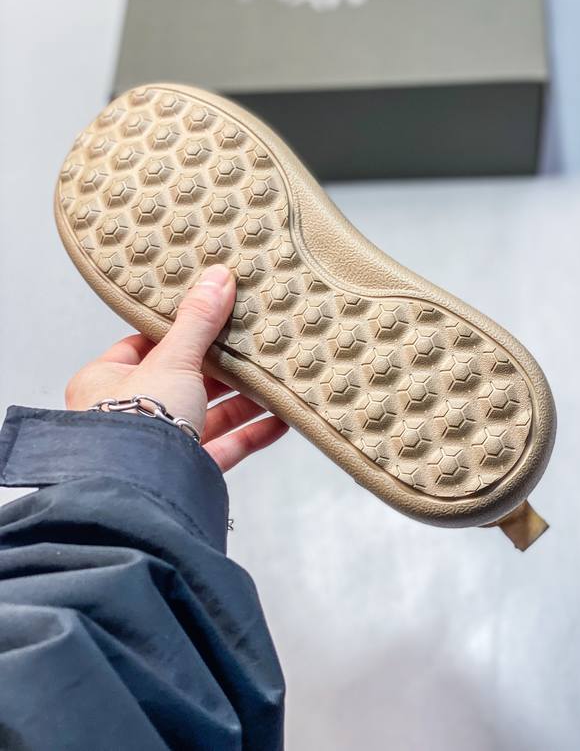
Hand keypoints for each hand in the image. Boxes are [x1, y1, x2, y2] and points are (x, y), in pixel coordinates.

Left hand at [65, 264, 287, 471]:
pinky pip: (225, 448)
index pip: (145, 347)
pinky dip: (253, 433)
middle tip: (253, 345)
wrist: (141, 493)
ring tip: (275, 379)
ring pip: (208, 416)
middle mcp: (129, 415)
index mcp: (106, 383)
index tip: (212, 316)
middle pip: (184, 381)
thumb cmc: (135, 424)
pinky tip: (280, 419)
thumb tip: (218, 278)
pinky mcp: (187, 473)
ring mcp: (160, 447)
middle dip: (222, 368)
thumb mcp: (171, 359)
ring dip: (243, 400)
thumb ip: (198, 322)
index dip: (180, 331)